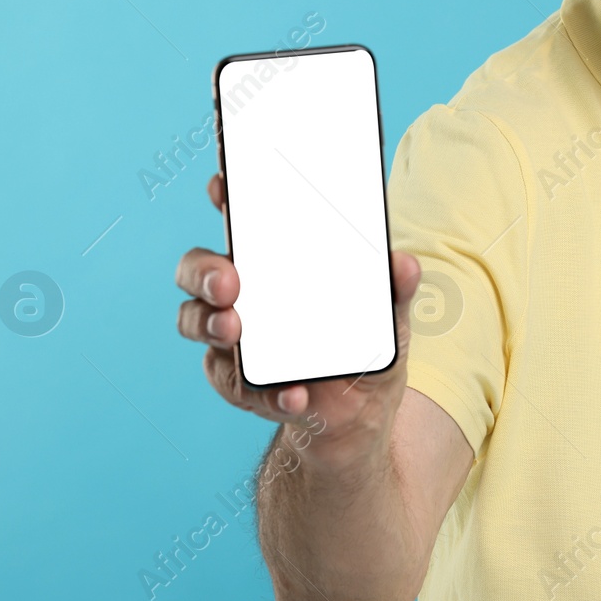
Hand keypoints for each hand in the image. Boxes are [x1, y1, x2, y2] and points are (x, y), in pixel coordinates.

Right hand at [175, 172, 421, 463]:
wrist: (361, 413)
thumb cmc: (364, 345)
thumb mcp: (389, 316)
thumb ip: (395, 289)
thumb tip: (404, 263)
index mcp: (276, 261)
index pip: (240, 219)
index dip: (225, 197)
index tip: (224, 186)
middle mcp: (244, 293)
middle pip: (199, 269)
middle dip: (205, 270)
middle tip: (229, 279)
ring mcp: (234, 338)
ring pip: (196, 321)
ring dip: (211, 324)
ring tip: (236, 329)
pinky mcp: (241, 384)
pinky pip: (237, 384)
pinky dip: (267, 391)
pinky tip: (295, 395)